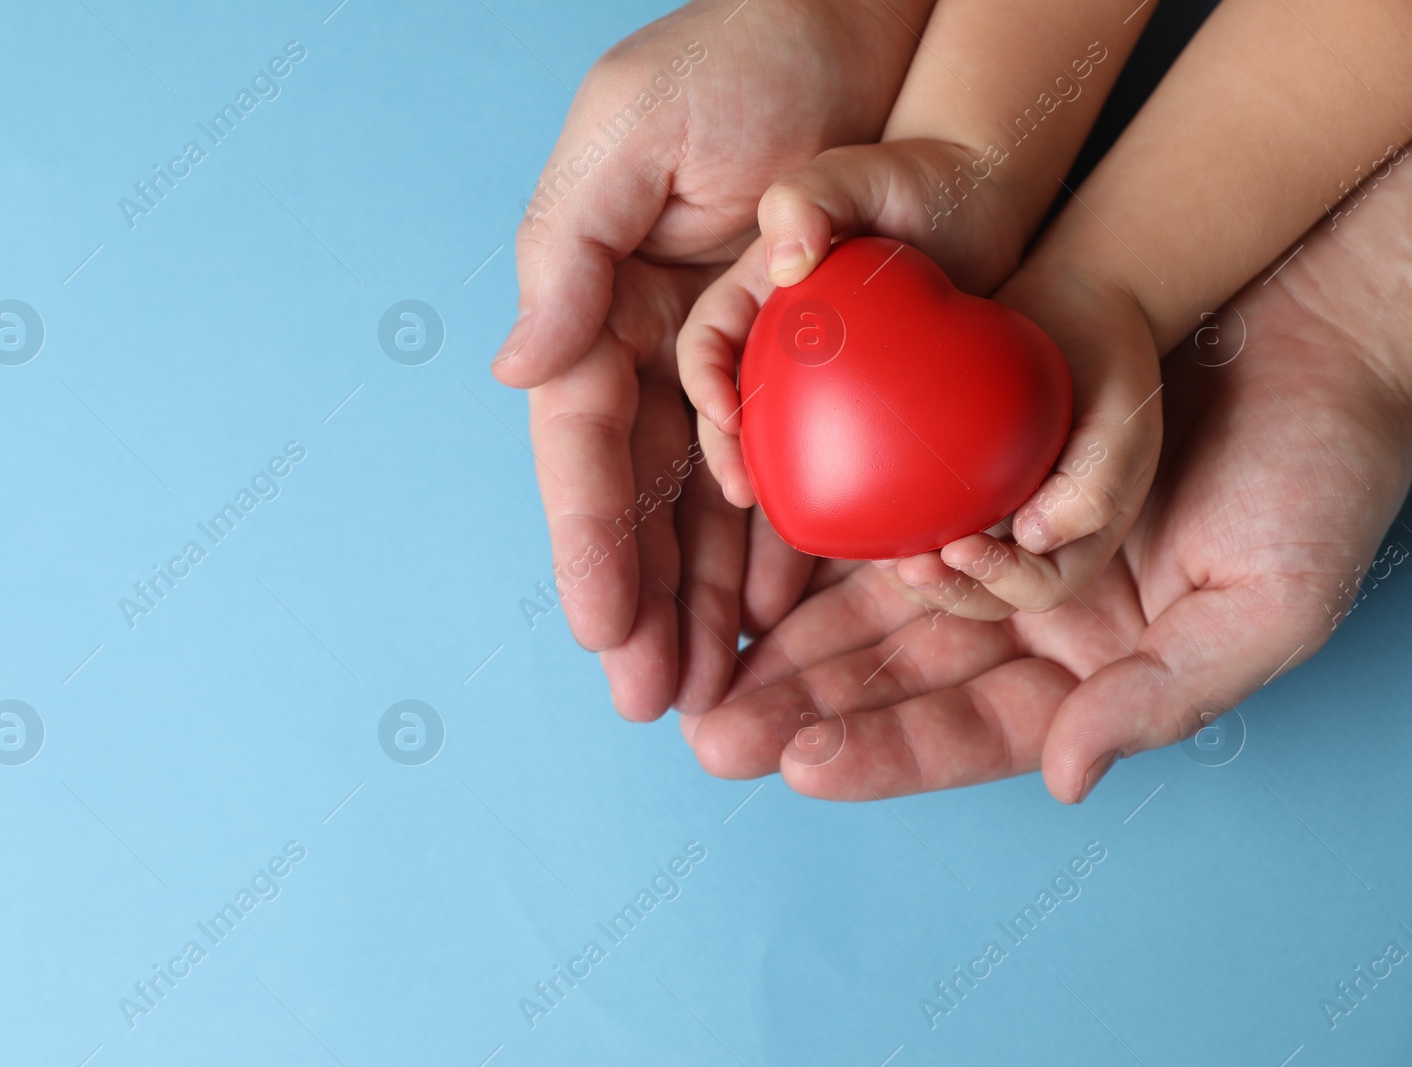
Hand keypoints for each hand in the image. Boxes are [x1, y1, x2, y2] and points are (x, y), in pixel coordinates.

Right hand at [494, 0, 931, 717]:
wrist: (884, 23)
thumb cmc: (748, 54)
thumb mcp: (629, 129)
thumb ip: (564, 248)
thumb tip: (513, 371)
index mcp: (605, 307)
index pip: (588, 447)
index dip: (591, 541)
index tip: (601, 630)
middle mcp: (666, 353)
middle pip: (651, 505)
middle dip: (651, 606)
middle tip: (657, 702)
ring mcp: (747, 372)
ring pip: (721, 516)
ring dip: (716, 607)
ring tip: (719, 693)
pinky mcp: (826, 376)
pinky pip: (802, 482)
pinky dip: (792, 554)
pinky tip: (788, 622)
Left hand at [683, 163, 1411, 801]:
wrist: (1319, 333)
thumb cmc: (1320, 475)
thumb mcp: (1263, 606)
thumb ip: (1162, 697)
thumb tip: (1065, 778)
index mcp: (1092, 669)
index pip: (971, 728)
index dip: (885, 751)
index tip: (798, 764)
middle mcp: (1030, 613)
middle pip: (896, 674)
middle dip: (805, 706)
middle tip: (713, 733)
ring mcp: (994, 533)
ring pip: (869, 599)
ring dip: (788, 636)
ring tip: (710, 665)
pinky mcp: (968, 457)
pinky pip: (880, 503)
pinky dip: (819, 534)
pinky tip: (746, 567)